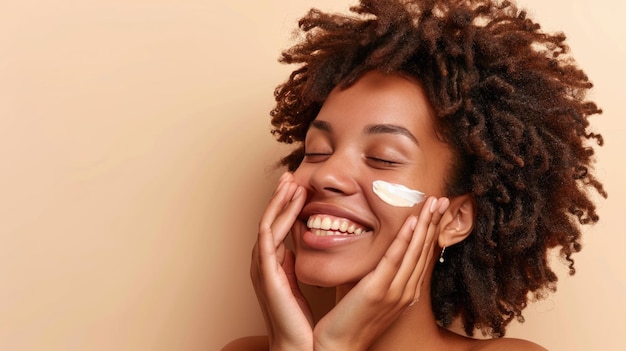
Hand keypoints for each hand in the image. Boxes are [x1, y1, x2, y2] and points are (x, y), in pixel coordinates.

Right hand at [250, 172, 313, 350]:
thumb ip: (291, 265)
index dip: (284, 206)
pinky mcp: (267, 272)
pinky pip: (270, 235)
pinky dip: (280, 215)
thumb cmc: (300, 319)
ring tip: (291, 181)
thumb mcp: (297, 284)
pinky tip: (290, 200)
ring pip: (267, 223)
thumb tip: (293, 248)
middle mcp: (263, 262)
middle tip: (290, 175)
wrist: (298, 345)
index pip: (276, 227)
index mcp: (271, 264)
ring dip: (279, 200)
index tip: (296, 186)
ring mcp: (262, 266)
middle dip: (278, 196)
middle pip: (268, 220)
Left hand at [312, 196, 449, 350]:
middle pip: (424, 250)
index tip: (436, 210)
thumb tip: (379, 256)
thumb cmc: (350, 319)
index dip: (431, 231)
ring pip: (415, 251)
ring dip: (425, 225)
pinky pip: (394, 260)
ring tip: (433, 203)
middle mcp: (406, 291)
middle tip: (443, 200)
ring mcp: (394, 292)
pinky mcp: (378, 291)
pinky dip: (404, 240)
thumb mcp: (371, 292)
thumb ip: (380, 274)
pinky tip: (411, 222)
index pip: (423, 255)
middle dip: (434, 223)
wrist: (338, 346)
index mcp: (406, 292)